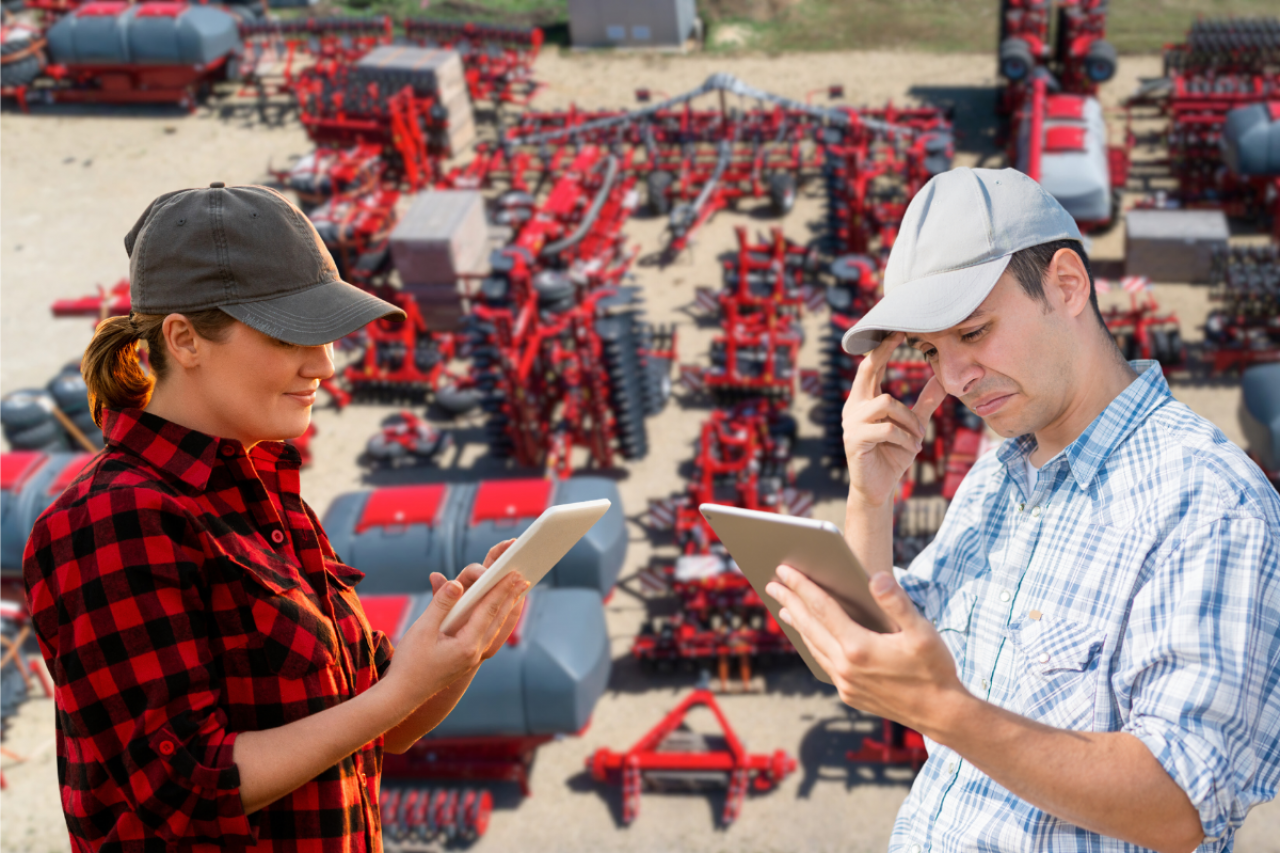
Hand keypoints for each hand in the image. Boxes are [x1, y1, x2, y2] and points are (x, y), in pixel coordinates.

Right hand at [384, 549, 528, 709]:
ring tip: (517, 594)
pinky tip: (496, 616)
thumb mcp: (422, 629)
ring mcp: (471, 659)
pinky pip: (487, 637)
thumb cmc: (409, 663)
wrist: (401, 696)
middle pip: (498, 620)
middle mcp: (474, 653)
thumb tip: (456, 583)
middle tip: (523, 578)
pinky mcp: (465, 661)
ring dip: (506, 610)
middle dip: (510, 598)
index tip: (513, 573)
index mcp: (467, 645)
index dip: (501, 590)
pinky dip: (495, 622)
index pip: (488, 611)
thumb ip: (441, 604)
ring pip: (495, 630)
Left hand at [765, 564, 968, 737]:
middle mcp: (846, 667)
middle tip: (772, 582)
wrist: (942, 715)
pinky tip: (811, 639)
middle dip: (790, 601)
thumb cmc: (935, 669)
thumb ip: (896, 602)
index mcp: (859, 647)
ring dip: (798, 625)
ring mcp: (845, 684)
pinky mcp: (849, 695)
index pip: (822, 608)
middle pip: (810, 626)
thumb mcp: (922, 631)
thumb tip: (875, 577)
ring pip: (813, 647)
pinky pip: (824, 664)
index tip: (785, 570)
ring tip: (785, 608)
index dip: (802, 586)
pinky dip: (813, 646)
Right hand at [842, 332, 946, 507]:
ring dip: (909, 420)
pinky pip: (887, 428)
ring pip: (887, 403)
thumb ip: (924, 403)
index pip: (871, 367)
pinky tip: (911, 449)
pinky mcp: (855, 440)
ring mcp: (852, 423)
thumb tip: (941, 378)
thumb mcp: (913, 426)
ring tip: (917, 438)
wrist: (878, 488)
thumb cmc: (892, 455)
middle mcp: (854, 407)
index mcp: (864, 401)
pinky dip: (905, 438)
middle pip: (867, 371)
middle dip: (884, 352)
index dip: (882, 348)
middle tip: (900, 335)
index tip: (897, 331)